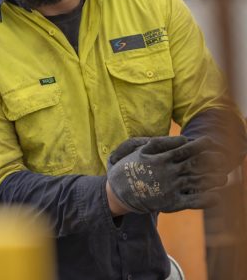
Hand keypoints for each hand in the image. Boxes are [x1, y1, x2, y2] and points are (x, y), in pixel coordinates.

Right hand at [107, 135, 227, 213]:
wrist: (119, 190)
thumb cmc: (130, 167)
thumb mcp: (141, 149)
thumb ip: (162, 143)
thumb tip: (183, 139)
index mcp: (162, 158)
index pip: (185, 150)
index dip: (199, 145)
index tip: (209, 141)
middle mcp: (169, 173)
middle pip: (194, 165)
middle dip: (209, 162)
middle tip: (222, 158)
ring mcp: (171, 188)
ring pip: (196, 182)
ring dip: (211, 179)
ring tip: (223, 177)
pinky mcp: (171, 203)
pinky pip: (191, 201)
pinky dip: (205, 199)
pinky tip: (215, 197)